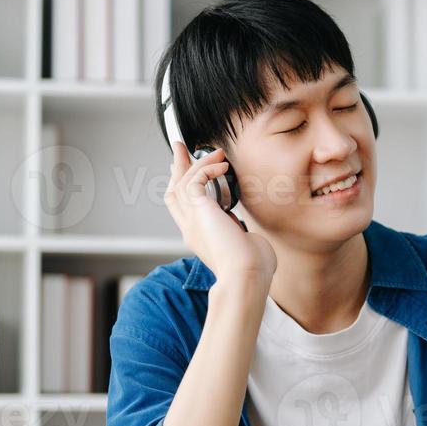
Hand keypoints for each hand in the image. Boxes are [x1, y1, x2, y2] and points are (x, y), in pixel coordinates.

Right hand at [163, 141, 275, 288]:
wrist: (247, 277)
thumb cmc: (253, 268)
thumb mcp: (245, 247)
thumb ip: (240, 235)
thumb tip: (245, 231)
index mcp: (199, 237)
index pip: (182, 208)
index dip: (184, 186)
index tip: (192, 168)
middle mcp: (190, 229)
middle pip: (173, 191)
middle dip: (178, 168)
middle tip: (182, 149)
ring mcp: (192, 221)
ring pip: (182, 183)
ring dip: (196, 163)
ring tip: (213, 151)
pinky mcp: (200, 213)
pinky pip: (194, 182)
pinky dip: (206, 169)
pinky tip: (222, 166)